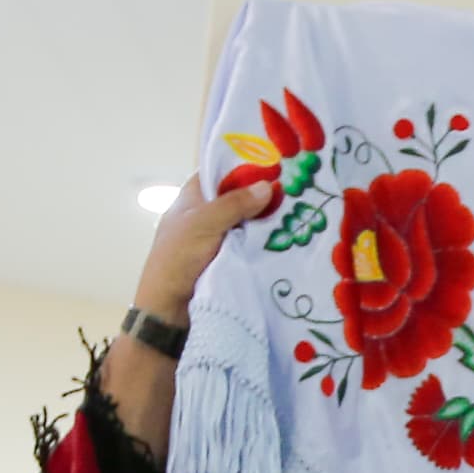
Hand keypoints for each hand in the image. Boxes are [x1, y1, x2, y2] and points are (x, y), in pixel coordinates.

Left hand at [103, 172, 278, 453]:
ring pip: (248, 224)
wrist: (168, 313)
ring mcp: (217, 241)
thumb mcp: (205, 224)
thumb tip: (267, 186)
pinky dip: (267, 244)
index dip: (245, 164)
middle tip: (301, 184)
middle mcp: (205, 215)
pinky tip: (292, 239)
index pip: (221, 171)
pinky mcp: (228, 263)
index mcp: (192, 198)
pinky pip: (252, 247)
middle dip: (264, 194)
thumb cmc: (177, 261)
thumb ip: (235, 204)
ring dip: (269, 222)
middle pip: (239, 197)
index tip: (278, 159)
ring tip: (305, 209)